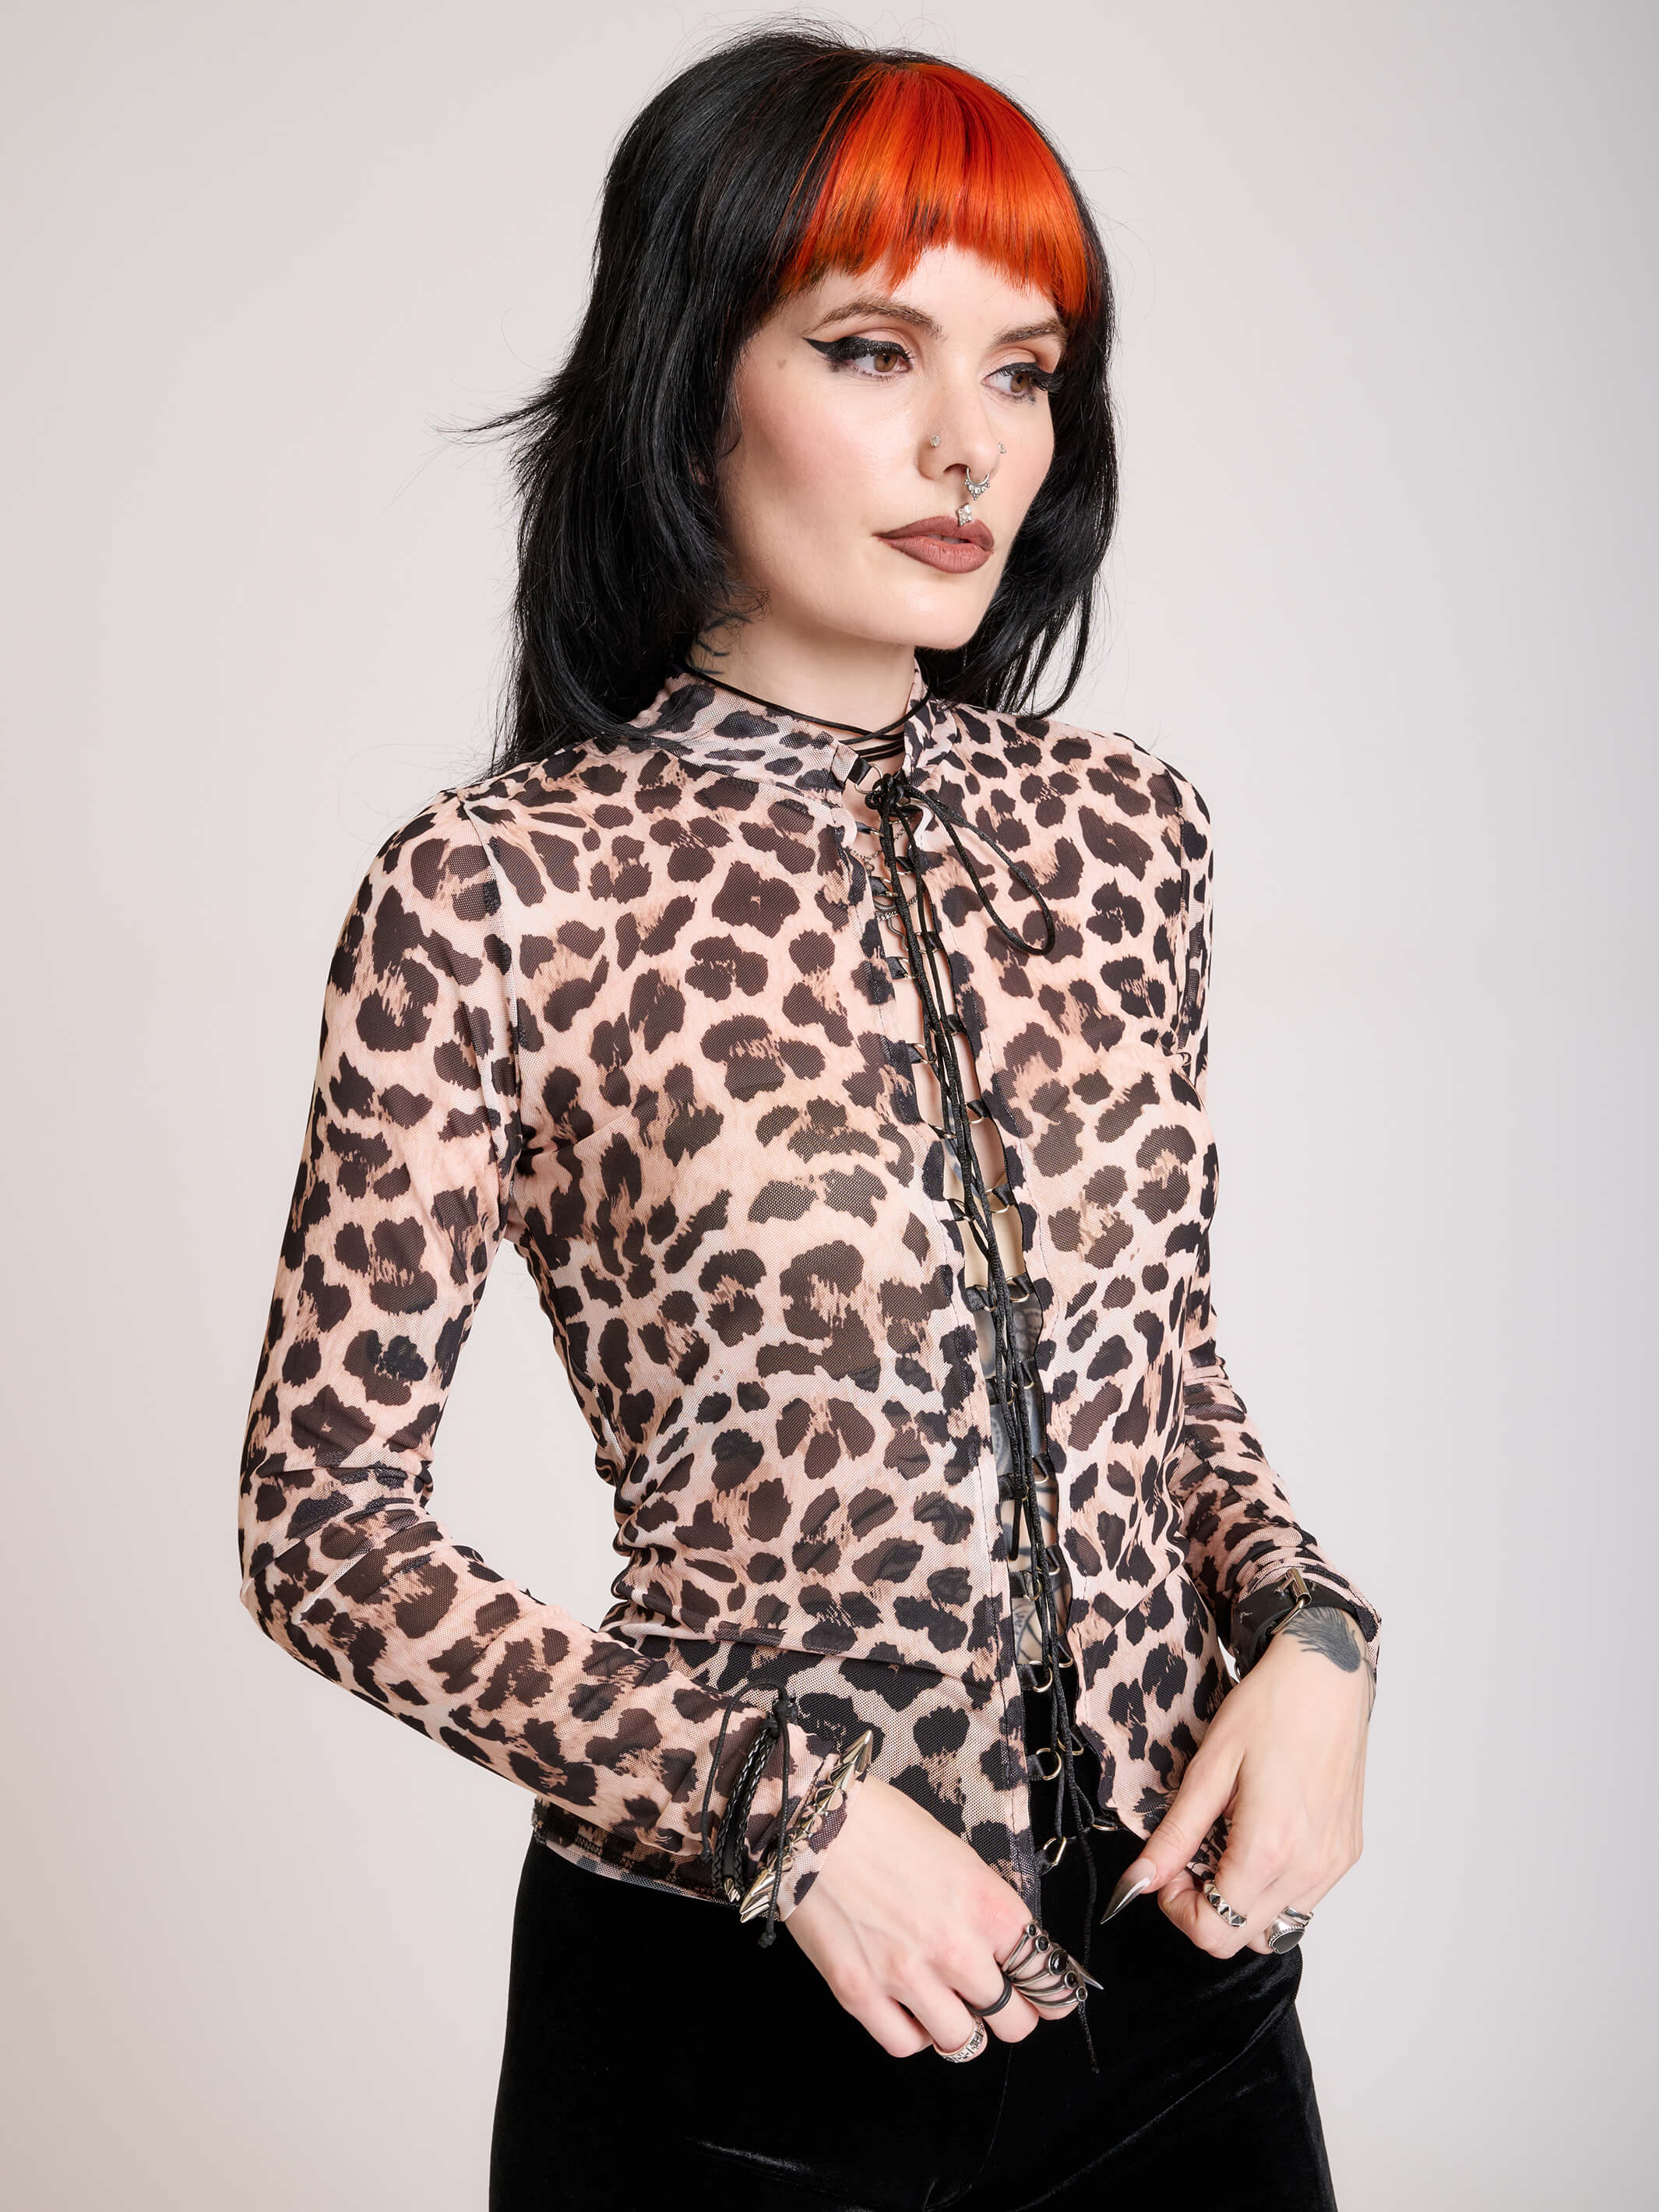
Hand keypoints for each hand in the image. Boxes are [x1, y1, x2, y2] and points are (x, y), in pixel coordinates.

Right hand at [784, 1771, 1046, 2055]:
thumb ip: (985, 1910)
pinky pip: (905, 2045)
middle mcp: (956, 1949)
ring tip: (946, 2004)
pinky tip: (908, 2011)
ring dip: (961, 2027)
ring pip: (962, 2042)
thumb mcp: (958, 1857)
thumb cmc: (884, 1824)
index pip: (1047, 1978)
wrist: (812, 1817)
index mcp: (988, 1907)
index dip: (1050, 1992)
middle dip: (1010, 2015)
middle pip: (1013, 2022)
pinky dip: (913, 2035)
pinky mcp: (859, 1992)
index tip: (1044, 1996)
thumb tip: (1005, 1950)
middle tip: (996, 2003)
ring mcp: (906, 1976)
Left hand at [1104, 1606, 1374, 1957]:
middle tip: (1190, 1857)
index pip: (1213, 1931)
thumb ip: (1175, 1836)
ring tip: (1226, 1845)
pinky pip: (1303, 1900)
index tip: (1168, 1869)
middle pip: (1241, 1939)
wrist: (1327, 1677)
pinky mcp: (1346, 1854)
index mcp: (1269, 1850)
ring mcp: (1333, 1865)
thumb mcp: (1208, 1769)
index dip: (1177, 1908)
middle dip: (1203, 1909)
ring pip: (1275, 1927)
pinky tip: (1259, 1839)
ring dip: (1239, 1904)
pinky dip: (1272, 1888)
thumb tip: (1139, 1881)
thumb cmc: (1269, 1709)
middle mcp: (1309, 1869)